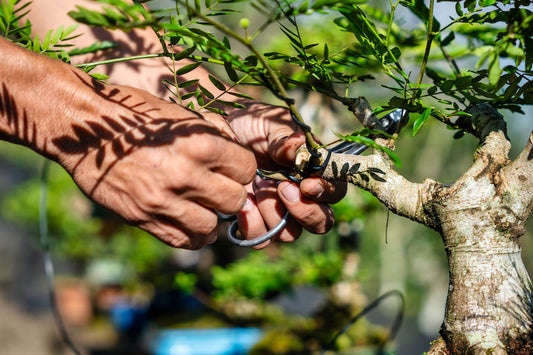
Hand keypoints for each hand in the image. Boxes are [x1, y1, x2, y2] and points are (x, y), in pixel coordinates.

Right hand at [54, 81, 256, 249]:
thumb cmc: (134, 114)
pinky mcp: (143, 218)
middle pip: (234, 200)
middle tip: (219, 186)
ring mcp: (163, 201)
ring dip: (212, 217)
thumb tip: (236, 153)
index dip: (241, 168)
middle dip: (231, 193)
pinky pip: (183, 240)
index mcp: (200, 144)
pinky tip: (190, 221)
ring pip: (212, 226)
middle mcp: (185, 175)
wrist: (83, 129)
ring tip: (203, 205)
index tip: (231, 167)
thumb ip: (211, 136)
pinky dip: (193, 235)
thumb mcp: (180, 114)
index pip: (246, 169)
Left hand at [227, 103, 346, 248]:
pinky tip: (244, 203)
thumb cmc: (251, 124)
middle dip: (304, 211)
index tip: (306, 184)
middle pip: (321, 223)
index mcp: (315, 172)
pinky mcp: (253, 221)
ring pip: (290, 234)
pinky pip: (261, 238)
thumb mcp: (269, 123)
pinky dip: (253, 225)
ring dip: (274, 213)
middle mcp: (302, 197)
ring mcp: (278, 212)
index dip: (326, 192)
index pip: (335, 192)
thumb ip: (285, 138)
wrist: (218, 131)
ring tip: (257, 185)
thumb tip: (298, 146)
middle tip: (282, 189)